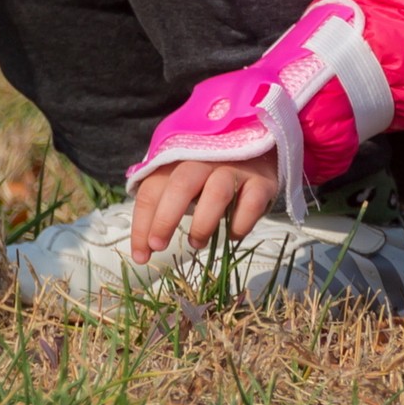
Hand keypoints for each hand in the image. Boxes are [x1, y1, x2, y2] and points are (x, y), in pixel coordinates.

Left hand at [129, 153, 281, 264]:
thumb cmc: (210, 173)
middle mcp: (205, 160)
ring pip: (216, 192)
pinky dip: (240, 224)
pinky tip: (233, 235)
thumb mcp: (183, 178)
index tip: (141, 255)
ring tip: (197, 243)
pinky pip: (251, 203)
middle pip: (181, 185)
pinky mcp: (261, 181)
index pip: (152, 189)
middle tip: (158, 246)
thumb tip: (144, 240)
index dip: (142, 223)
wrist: (258, 149)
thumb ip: (163, 198)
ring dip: (202, 223)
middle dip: (165, 219)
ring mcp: (235, 168)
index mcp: (179, 160)